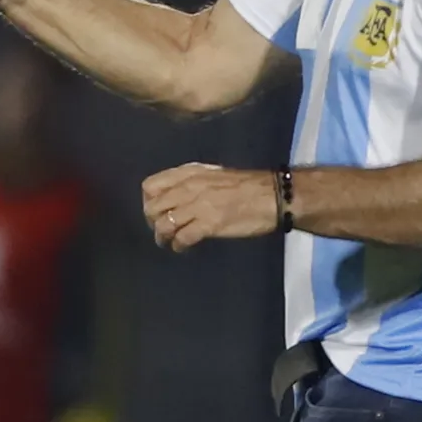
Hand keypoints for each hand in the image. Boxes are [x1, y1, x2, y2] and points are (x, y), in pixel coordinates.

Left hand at [142, 164, 278, 250]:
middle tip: (162, 231)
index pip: (150, 186)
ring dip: (163, 237)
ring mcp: (198, 205)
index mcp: (189, 173)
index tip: (157, 212)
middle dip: (153, 222)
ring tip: (169, 242)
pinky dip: (179, 246)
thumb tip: (174, 197)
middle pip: (153, 208)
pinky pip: (182, 238)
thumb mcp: (212, 175)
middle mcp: (189, 187)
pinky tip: (184, 248)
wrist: (272, 195)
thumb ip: (190, 182)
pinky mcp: (209, 224)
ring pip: (163, 224)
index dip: (148, 202)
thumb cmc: (246, 186)